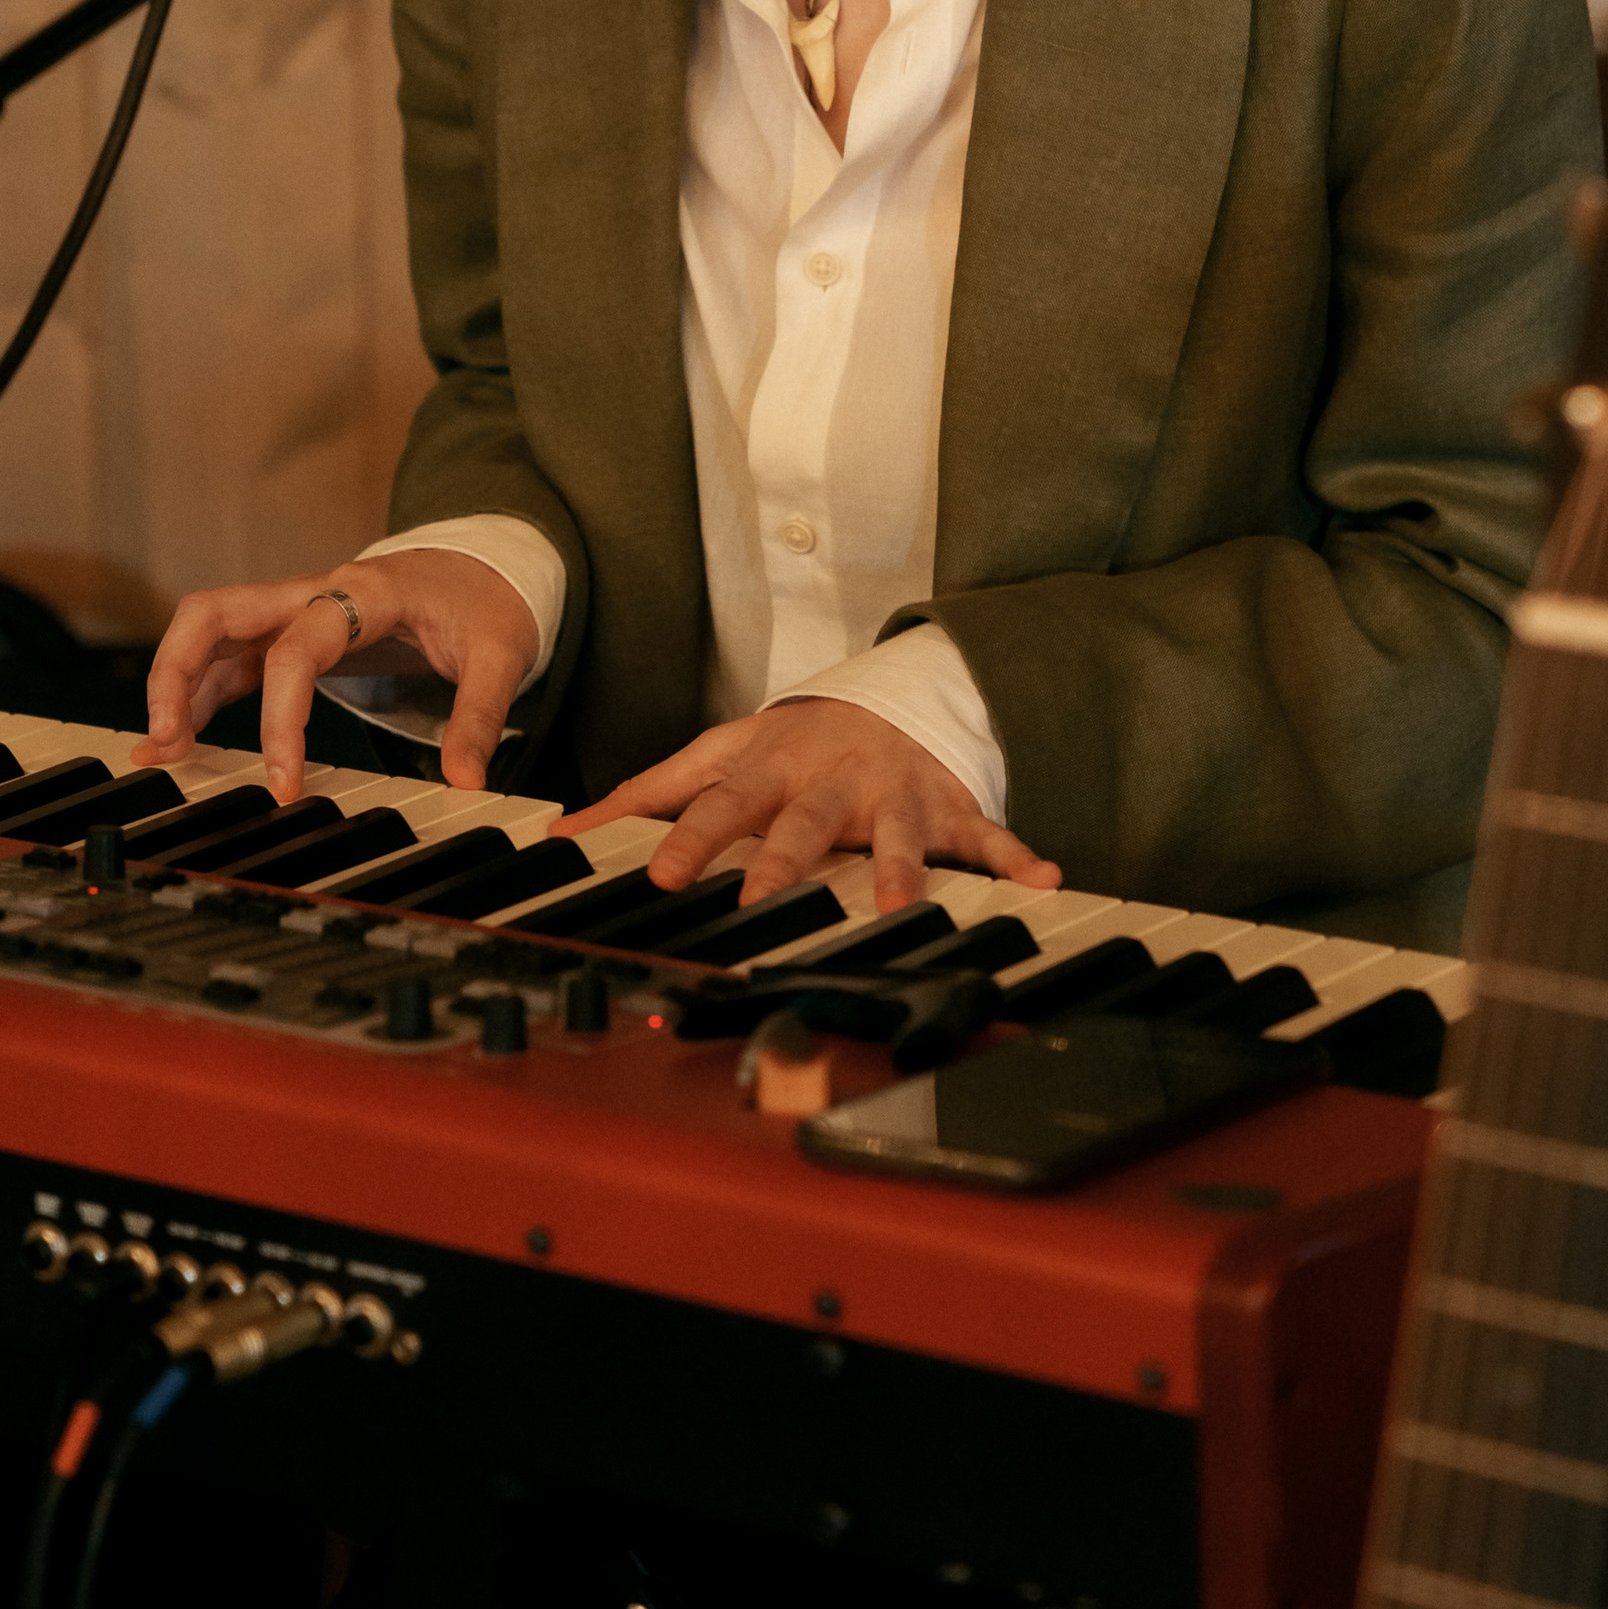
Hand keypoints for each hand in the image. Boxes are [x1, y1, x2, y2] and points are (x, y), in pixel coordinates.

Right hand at [135, 552, 538, 799]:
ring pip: (209, 632)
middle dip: (175, 672)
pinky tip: (185, 739)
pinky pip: (231, 658)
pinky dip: (200, 695)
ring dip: (176, 685)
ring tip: (161, 752)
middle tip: (167, 743)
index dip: (282, 720)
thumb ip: (480, 716)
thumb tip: (465, 782)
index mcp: (361, 592)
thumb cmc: (486, 601)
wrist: (487, 563)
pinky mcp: (293, 633)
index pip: (296, 649)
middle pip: (214, 612)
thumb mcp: (501, 653)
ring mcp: (295, 610)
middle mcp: (313, 593)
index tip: (283, 785)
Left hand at [559, 697, 1062, 918]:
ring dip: (902, 872)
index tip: (655, 877)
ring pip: (897, 834)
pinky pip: (988, 832)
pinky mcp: (948, 805)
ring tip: (903, 910)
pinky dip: (1017, 857)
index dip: (689, 840)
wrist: (886, 697)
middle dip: (783, 863)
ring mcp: (894, 792)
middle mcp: (830, 781)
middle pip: (804, 824)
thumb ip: (646, 794)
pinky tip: (1045, 880)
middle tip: (759, 904)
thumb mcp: (717, 756)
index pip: (721, 805)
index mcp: (769, 771)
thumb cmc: (789, 746)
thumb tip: (562, 832)